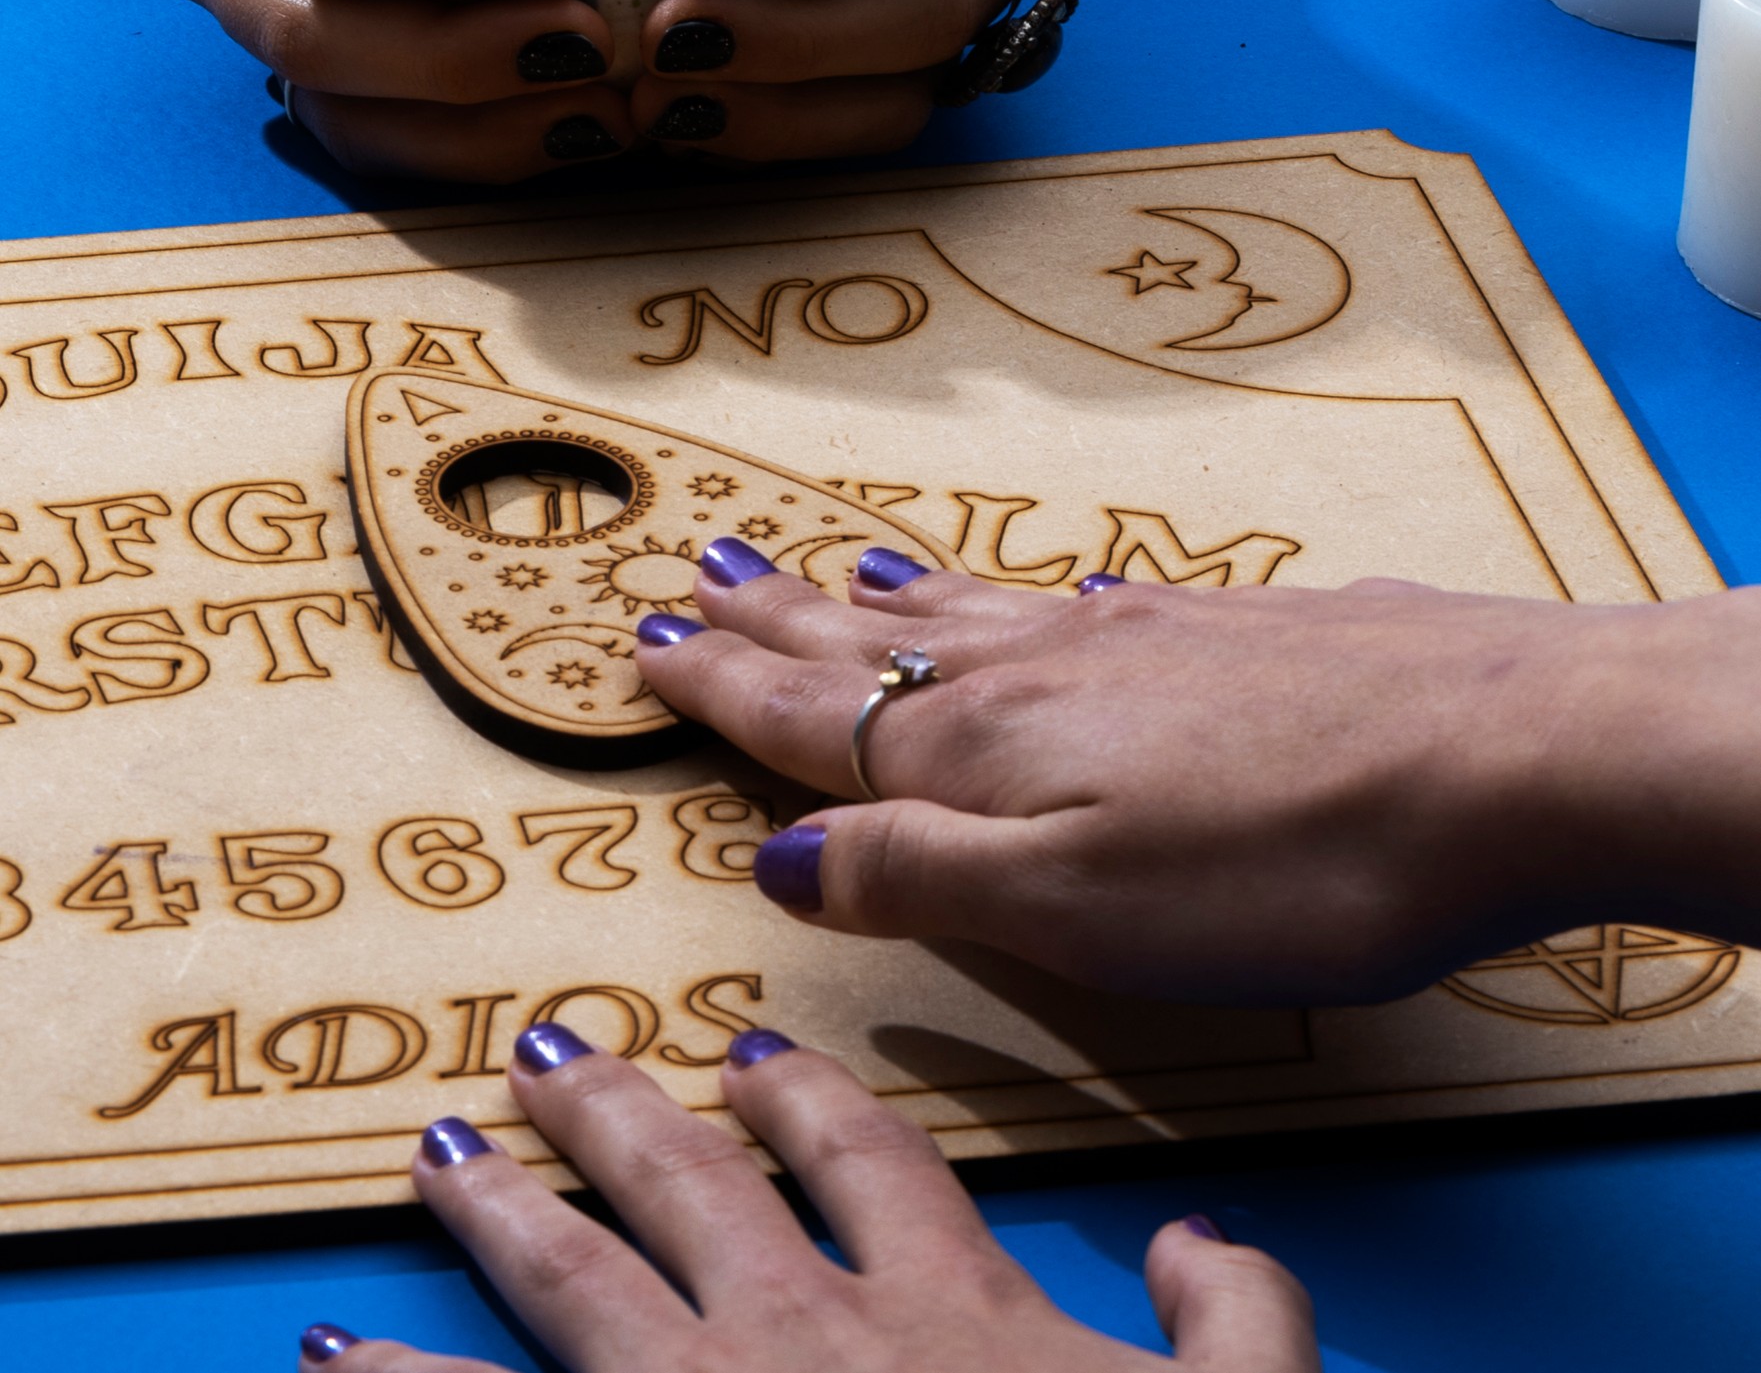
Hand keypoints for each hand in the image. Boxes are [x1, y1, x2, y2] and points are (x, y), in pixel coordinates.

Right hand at [127, 0, 628, 181]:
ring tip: (600, 106)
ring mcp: (269, 20)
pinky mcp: (339, 68)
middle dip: (461, 54)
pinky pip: (390, 142)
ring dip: (479, 127)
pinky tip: (576, 131)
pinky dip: (484, 151)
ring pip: (349, 115)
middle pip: (318, 41)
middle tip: (590, 36)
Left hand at [297, 1024, 1318, 1372]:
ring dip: (503, 1207)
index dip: (814, 1100)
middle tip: (547, 1052)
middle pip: (697, 1186)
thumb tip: (1205, 1231)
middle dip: (619, 1114)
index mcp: (948, 1310)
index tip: (754, 1059)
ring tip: (434, 1153)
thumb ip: (1241, 1313)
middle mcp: (814, 1335)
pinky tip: (324, 1354)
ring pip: (580, 1279)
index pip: (873, 1163)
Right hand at [635, 545, 1758, 1004]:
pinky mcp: (1224, 628)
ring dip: (876, 595)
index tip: (642, 646)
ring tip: (820, 567)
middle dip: (773, 620)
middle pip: (873, 642)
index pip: (812, 716)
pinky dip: (1015, 596)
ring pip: (970, 610)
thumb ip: (919, 873)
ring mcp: (1137, 635)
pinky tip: (1044, 592)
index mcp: (985, 747)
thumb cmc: (1288, 855)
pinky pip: (1074, 602)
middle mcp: (1041, 670)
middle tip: (693, 573)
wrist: (1499, 747)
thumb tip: (780, 850)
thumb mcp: (1075, 909)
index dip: (720, 687)